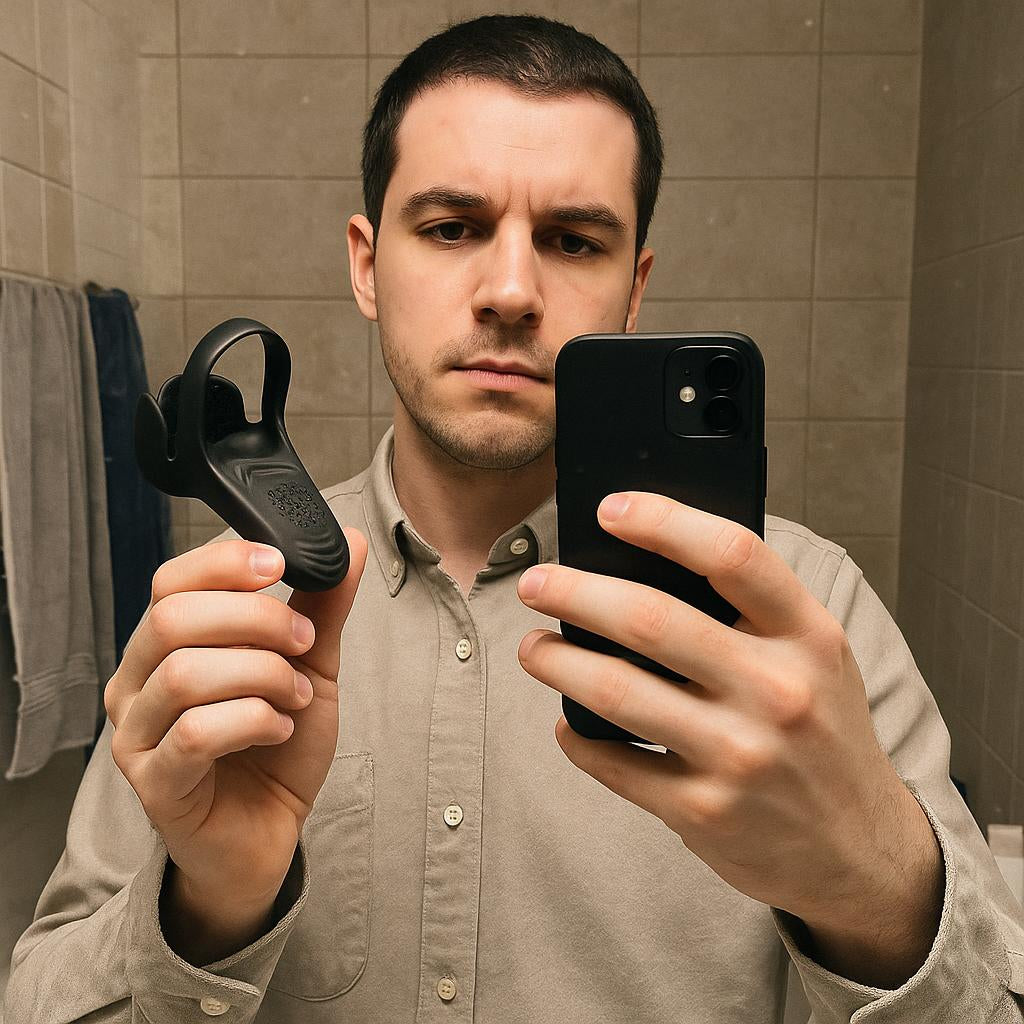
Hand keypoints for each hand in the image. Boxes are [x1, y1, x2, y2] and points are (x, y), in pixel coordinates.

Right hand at [105, 531, 367, 906]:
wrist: (266, 833)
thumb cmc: (276, 746)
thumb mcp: (310, 664)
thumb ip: (323, 606)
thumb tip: (351, 540)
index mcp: (164, 644)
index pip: (170, 580)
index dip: (224, 564)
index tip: (280, 566)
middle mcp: (135, 683)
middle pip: (173, 619)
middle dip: (256, 621)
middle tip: (303, 644)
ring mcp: (136, 735)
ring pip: (184, 675)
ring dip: (261, 676)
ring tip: (296, 697)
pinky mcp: (154, 784)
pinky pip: (195, 735)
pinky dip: (253, 722)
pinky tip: (279, 728)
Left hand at [515, 491, 932, 932]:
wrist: (861, 848)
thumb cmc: (822, 732)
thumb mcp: (816, 658)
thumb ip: (754, 612)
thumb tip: (645, 562)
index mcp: (808, 636)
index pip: (732, 555)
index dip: (663, 522)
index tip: (609, 509)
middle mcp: (777, 691)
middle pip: (651, 619)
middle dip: (575, 593)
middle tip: (536, 584)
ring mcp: (739, 755)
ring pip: (616, 690)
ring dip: (557, 661)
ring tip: (533, 647)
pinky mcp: (703, 811)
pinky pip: (612, 763)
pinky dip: (576, 738)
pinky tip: (567, 723)